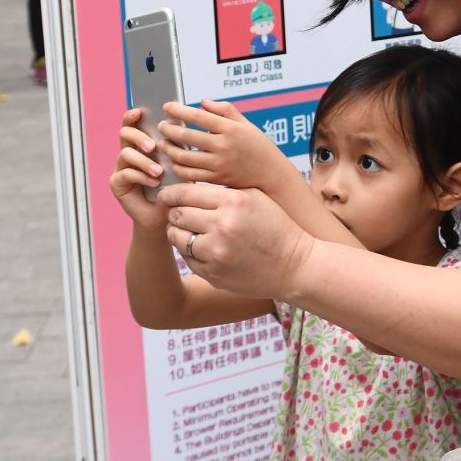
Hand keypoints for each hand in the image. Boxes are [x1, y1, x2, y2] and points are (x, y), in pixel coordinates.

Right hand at [109, 108, 168, 231]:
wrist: (167, 212)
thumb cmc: (174, 185)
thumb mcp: (178, 163)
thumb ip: (175, 147)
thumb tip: (179, 128)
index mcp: (142, 143)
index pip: (133, 124)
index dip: (132, 116)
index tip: (139, 111)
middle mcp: (129, 152)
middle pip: (124, 134)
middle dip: (138, 137)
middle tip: (152, 146)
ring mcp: (121, 167)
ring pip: (125, 154)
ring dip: (143, 161)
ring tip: (158, 172)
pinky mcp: (117, 182)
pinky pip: (125, 174)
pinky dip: (141, 177)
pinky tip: (154, 183)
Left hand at [158, 98, 284, 190]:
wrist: (271, 174)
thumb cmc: (259, 147)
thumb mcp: (246, 124)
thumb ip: (225, 110)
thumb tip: (202, 102)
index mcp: (230, 129)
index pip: (199, 116)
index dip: (179, 111)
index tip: (168, 107)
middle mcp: (223, 146)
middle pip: (187, 136)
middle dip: (169, 130)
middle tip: (161, 126)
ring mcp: (219, 164)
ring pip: (184, 157)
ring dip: (169, 149)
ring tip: (163, 143)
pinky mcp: (216, 179)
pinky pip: (190, 174)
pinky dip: (178, 167)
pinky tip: (174, 161)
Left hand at [162, 181, 314, 296]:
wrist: (295, 266)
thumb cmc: (276, 227)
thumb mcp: (255, 197)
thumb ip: (222, 190)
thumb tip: (188, 186)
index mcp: (233, 202)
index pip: (185, 193)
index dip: (170, 193)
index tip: (166, 195)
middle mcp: (222, 226)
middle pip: (177, 214)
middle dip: (175, 212)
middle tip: (180, 213)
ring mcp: (216, 253)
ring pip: (176, 237)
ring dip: (179, 232)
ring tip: (191, 230)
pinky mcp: (213, 274)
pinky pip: (187, 258)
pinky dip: (191, 252)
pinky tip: (205, 248)